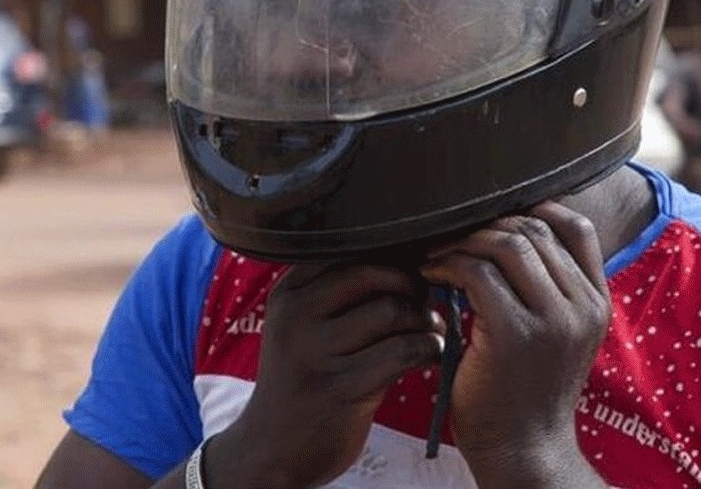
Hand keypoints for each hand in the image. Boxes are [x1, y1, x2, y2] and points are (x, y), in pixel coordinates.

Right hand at [207, 262, 445, 488]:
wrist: (270, 450)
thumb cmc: (302, 379)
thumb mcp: (300, 326)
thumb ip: (335, 292)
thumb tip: (403, 257)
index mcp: (288, 293)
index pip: (349, 249)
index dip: (390, 257)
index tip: (410, 272)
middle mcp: (296, 316)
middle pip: (373, 272)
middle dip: (410, 283)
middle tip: (424, 301)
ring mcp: (316, 353)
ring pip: (392, 310)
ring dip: (424, 319)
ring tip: (430, 330)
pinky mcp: (342, 388)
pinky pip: (402, 351)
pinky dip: (427, 348)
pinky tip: (429, 354)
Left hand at [421, 202, 610, 488]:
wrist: (526, 453)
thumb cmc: (528, 393)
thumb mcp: (559, 337)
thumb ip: (550, 290)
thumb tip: (510, 236)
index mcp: (597, 303)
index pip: (578, 227)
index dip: (536, 209)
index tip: (498, 218)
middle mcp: (583, 307)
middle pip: (536, 228)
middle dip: (488, 225)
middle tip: (453, 238)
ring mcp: (552, 320)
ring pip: (507, 243)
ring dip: (464, 242)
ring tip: (439, 255)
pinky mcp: (514, 334)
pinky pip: (477, 272)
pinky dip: (448, 264)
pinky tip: (432, 275)